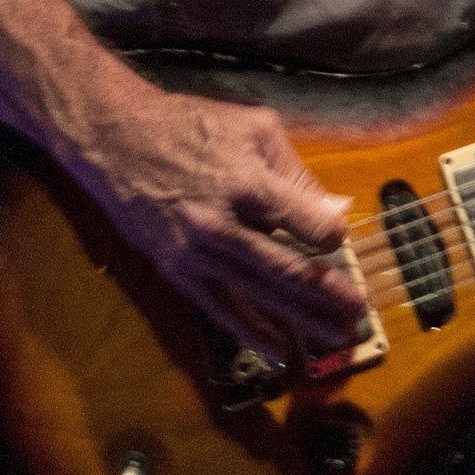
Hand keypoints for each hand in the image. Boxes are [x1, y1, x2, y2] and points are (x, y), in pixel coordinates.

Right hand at [70, 87, 365, 372]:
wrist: (116, 139)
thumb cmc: (191, 125)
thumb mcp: (255, 127)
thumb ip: (297, 173)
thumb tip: (335, 211)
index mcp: (247, 182)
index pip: (308, 225)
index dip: (332, 236)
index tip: (338, 240)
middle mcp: (222, 224)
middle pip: (287, 270)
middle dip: (328, 295)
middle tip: (358, 315)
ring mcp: (197, 253)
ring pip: (258, 295)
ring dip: (301, 319)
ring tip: (335, 337)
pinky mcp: (177, 270)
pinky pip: (218, 309)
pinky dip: (250, 331)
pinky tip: (278, 349)